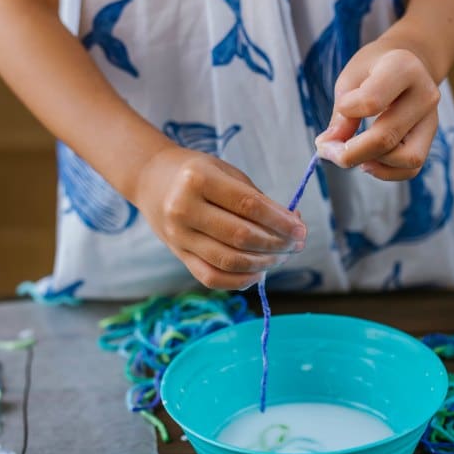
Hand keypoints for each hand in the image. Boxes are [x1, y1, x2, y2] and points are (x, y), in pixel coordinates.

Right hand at [135, 145, 306, 289]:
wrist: (153, 182)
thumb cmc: (199, 174)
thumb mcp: (227, 173)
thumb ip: (259, 199)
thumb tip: (294, 225)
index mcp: (198, 179)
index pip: (249, 206)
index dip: (280, 221)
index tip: (300, 228)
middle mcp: (184, 209)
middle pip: (241, 237)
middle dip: (277, 244)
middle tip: (298, 243)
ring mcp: (179, 236)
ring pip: (230, 261)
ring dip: (264, 263)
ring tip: (283, 256)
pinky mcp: (179, 256)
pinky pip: (213, 278)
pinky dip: (241, 280)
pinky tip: (259, 272)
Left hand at [316, 43, 439, 180]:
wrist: (407, 64)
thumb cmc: (372, 71)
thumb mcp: (350, 79)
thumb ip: (341, 112)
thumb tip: (330, 145)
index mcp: (402, 68)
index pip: (371, 102)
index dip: (346, 112)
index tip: (339, 110)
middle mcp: (424, 94)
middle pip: (386, 138)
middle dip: (348, 153)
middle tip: (326, 149)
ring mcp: (431, 119)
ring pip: (405, 159)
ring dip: (371, 162)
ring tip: (351, 152)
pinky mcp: (429, 139)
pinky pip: (410, 169)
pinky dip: (384, 172)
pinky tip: (367, 161)